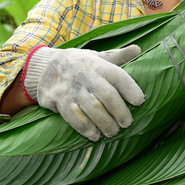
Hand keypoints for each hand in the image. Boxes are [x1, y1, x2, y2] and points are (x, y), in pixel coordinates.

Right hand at [23, 45, 144, 140]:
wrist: (45, 66)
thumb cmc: (81, 64)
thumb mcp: (98, 56)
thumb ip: (119, 56)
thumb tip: (138, 49)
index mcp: (99, 66)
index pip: (118, 76)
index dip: (131, 89)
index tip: (139, 101)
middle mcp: (87, 77)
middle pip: (107, 95)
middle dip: (120, 111)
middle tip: (127, 123)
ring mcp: (73, 90)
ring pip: (92, 108)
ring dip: (105, 123)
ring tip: (113, 132)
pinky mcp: (60, 101)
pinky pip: (74, 117)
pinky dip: (85, 128)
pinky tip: (95, 135)